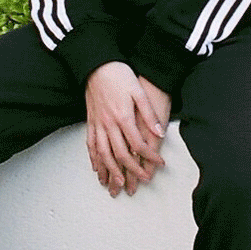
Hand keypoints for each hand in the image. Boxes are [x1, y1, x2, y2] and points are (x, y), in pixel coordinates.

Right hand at [84, 62, 167, 196]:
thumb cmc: (119, 75)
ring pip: (103, 154)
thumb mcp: (139, 92)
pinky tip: (97, 168)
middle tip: (141, 180)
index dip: (149, 157)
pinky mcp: (90, 121)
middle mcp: (108, 124)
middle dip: (131, 170)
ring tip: (116, 184)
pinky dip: (94, 159)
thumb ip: (149, 114)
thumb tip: (160, 133)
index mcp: (123, 117)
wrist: (96, 64)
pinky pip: (91, 145)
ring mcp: (97, 124)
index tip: (159, 164)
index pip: (138, 144)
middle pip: (120, 154)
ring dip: (110, 171)